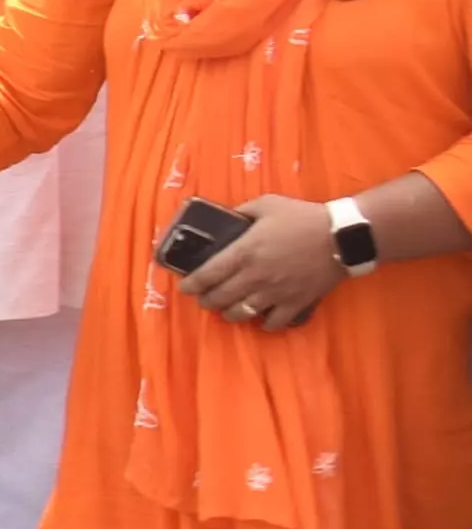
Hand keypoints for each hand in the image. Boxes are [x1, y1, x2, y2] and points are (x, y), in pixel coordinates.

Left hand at [183, 192, 347, 331]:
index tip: (185, 287)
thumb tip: (227, 219)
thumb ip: (242, 212)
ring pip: (241, 314)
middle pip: (219, 299)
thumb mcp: (267, 204)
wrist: (343, 236)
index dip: (191, 285)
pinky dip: (263, 323)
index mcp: (244, 252)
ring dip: (230, 313)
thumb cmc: (303, 217)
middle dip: (207, 301)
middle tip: (205, 297)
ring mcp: (275, 293)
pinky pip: (272, 323)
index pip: (207, 276)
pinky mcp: (295, 303)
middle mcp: (255, 276)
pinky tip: (261, 317)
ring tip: (229, 308)